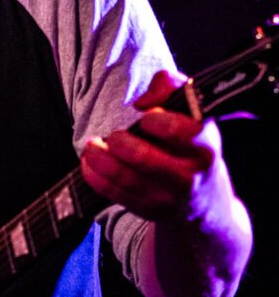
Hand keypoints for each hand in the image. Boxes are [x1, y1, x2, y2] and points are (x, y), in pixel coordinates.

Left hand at [80, 69, 222, 222]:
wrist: (205, 201)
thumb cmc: (193, 145)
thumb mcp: (194, 113)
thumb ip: (170, 87)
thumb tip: (143, 101)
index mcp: (204, 147)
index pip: (183, 132)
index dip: (158, 121)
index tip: (145, 116)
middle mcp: (189, 176)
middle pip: (145, 159)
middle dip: (121, 142)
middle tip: (114, 135)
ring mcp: (167, 197)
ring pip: (125, 179)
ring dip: (100, 159)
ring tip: (92, 146)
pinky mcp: (146, 210)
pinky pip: (113, 194)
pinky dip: (95, 176)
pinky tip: (90, 162)